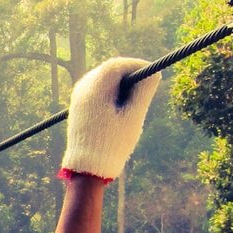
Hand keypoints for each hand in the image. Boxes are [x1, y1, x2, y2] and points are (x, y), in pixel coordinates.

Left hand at [61, 58, 160, 181]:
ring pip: (104, 80)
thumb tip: (153, 73)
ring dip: (121, 85)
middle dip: (129, 75)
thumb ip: (143, 92)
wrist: (86, 168)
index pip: (117, 65)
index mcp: (94, 90)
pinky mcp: (79, 106)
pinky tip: (120, 110)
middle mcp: (82, 90)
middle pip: (109, 70)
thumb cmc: (112, 144)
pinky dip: (112, 93)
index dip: (136, 65)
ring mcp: (78, 97)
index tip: (153, 73)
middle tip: (146, 87)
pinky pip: (98, 90)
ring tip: (134, 103)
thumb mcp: (132, 117)